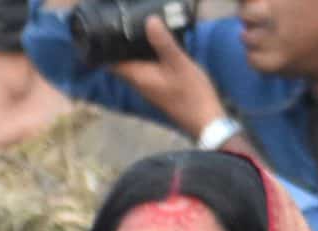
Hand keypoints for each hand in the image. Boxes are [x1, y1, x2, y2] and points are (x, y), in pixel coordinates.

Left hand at [114, 17, 228, 137]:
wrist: (206, 121)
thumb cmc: (192, 94)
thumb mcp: (179, 63)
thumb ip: (163, 43)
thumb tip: (150, 22)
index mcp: (139, 77)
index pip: (113, 63)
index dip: (111, 48)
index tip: (115, 35)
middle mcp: (140, 85)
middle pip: (123, 64)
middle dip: (124, 48)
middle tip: (132, 31)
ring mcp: (149, 89)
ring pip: (136, 68)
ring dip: (138, 54)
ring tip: (146, 38)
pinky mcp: (159, 91)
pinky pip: (147, 72)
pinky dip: (150, 61)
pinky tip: (161, 53)